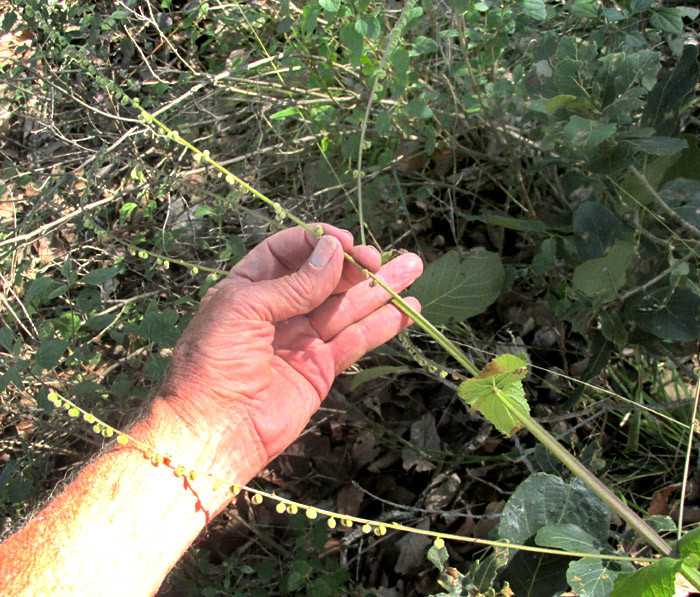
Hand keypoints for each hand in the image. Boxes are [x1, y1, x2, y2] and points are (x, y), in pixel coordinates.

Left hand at [158, 224, 422, 478]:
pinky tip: (406, 310)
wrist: (215, 430)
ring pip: (346, 307)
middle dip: (353, 265)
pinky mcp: (321, 368)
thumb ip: (294, 284)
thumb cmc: (215, 362)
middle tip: (379, 260)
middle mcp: (277, 310)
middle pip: (323, 277)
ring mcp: (302, 339)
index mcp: (249, 288)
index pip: (289, 252)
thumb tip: (334, 252)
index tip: (346, 243)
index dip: (318, 243)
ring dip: (379, 289)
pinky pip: (355, 340)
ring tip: (413, 267)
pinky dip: (382, 325)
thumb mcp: (245, 308)